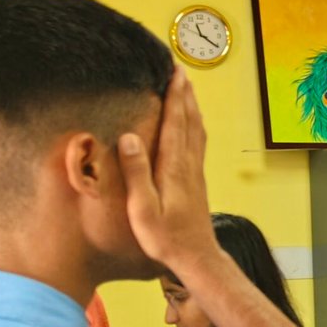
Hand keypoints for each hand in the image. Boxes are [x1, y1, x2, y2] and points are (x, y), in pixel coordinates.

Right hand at [118, 67, 219, 271]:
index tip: (174, 73)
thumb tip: (129, 137)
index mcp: (174, 167)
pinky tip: (192, 125)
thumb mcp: (142, 208)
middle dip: (184, 94)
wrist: (196, 257)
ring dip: (191, 107)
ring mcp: (196, 172)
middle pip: (189, 121)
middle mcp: (189, 165)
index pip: (175, 123)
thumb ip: (136, 172)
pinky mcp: (197, 181)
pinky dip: (195, 125)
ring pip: (197, 130)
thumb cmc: (166, 237)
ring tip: (186, 89)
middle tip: (180, 69)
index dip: (174, 96)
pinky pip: (198, 143)